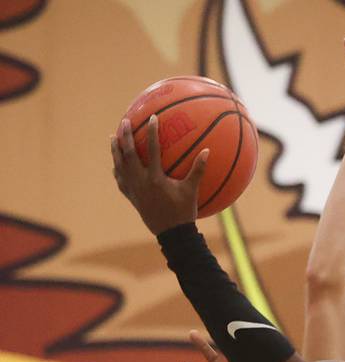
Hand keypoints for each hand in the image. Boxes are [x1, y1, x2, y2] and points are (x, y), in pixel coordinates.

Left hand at [111, 115, 207, 234]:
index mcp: (155, 179)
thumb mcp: (192, 191)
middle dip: (126, 136)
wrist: (172, 236)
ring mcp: (134, 191)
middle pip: (129, 154)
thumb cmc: (183, 213)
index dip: (152, 132)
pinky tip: (116, 164)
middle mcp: (141, 182)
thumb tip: (207, 151)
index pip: (152, 150)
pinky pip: (121, 181)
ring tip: (113, 137)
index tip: (152, 117)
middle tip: (124, 121)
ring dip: (116, 150)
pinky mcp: (132, 199)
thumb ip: (198, 170)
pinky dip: (118, 170)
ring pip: (120, 166)